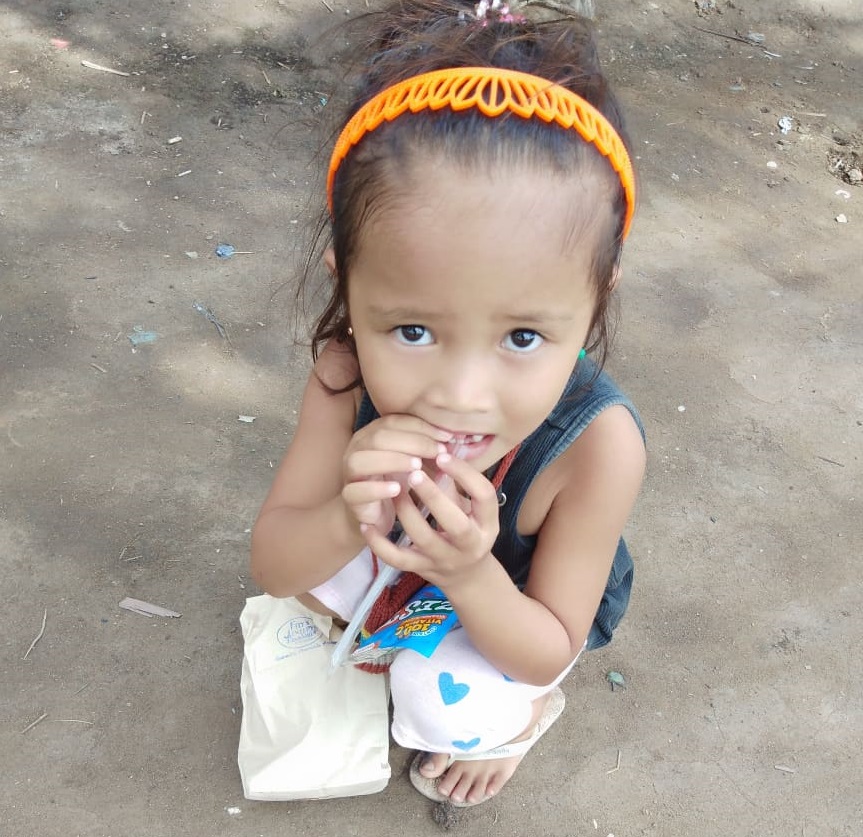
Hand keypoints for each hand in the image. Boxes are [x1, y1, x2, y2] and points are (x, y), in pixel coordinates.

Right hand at [341, 415, 450, 531]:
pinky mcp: (349, 497)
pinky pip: (355, 490)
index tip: (447, 437)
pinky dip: (376, 489)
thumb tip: (451, 439)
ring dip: (392, 460)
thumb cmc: (397, 482)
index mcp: (372, 434)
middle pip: (379, 437)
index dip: (422, 427)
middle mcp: (357, 449)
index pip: (395, 421)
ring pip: (362, 460)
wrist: (375, 515)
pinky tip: (397, 489)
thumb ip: (428, 449)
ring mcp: (349, 472)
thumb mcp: (415, 462)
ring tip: (417, 467)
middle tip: (438, 453)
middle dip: (412, 442)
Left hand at [360, 453, 499, 587]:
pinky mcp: (422, 569)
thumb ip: (456, 485)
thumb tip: (436, 449)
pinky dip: (379, 543)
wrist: (468, 577)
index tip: (442, 454)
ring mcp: (444, 560)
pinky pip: (397, 559)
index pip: (484, 495)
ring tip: (394, 490)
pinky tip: (367, 524)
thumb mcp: (473, 509)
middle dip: (434, 496)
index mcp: (487, 524)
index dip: (465, 473)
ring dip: (406, 511)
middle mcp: (470, 545)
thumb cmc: (470, 530)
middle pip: (455, 524)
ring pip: (422, 538)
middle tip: (414, 473)